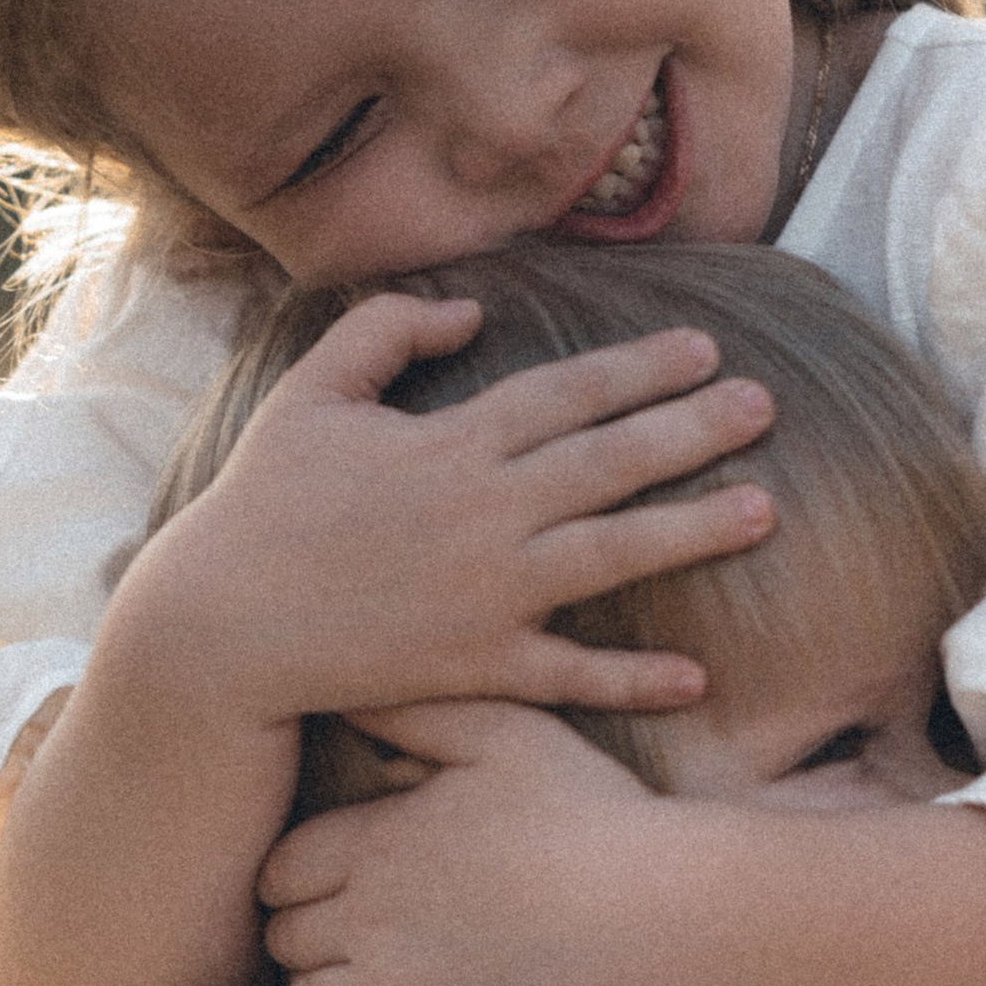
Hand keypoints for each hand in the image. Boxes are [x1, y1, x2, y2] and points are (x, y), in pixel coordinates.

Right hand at [98, 293, 774, 733]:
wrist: (220, 628)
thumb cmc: (261, 506)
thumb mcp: (310, 394)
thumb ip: (387, 331)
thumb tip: (472, 306)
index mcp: (450, 443)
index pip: (566, 394)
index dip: (639, 369)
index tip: (704, 350)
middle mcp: (483, 513)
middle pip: (609, 462)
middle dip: (693, 429)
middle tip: (765, 407)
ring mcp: (486, 595)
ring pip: (610, 555)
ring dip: (691, 533)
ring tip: (763, 511)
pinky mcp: (476, 667)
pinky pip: (568, 674)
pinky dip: (631, 680)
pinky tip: (696, 679)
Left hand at [260, 701, 659, 985]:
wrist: (654, 916)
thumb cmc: (587, 814)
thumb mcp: (504, 731)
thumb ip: (417, 714)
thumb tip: (343, 697)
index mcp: (378, 845)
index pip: (281, 869)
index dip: (294, 870)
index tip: (324, 868)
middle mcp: (370, 921)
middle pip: (286, 935)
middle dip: (301, 923)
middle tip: (341, 915)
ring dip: (320, 978)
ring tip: (362, 961)